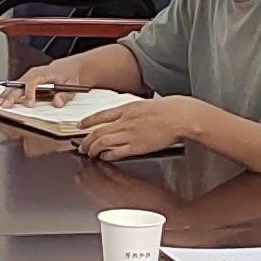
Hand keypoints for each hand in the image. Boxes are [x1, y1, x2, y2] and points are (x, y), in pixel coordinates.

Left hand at [74, 95, 188, 161]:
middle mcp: (124, 121)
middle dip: (86, 140)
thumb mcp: (144, 104)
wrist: (179, 116)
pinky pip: (117, 152)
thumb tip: (123, 114)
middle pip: (98, 131)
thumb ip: (131, 110)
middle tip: (82, 146)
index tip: (81, 126)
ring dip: (93, 148)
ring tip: (89, 153)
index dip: (87, 122)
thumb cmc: (167, 109)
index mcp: (126, 109)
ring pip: (103, 142)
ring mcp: (130, 134)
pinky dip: (107, 155)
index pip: (100, 115)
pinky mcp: (137, 146)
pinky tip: (104, 157)